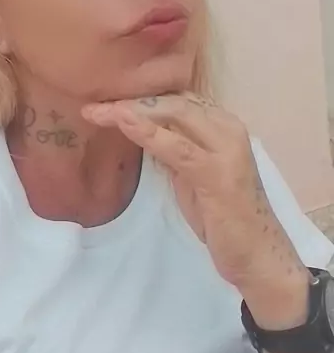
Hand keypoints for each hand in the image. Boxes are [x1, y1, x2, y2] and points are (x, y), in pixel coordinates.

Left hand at [83, 93, 309, 327]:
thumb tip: (138, 130)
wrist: (258, 255)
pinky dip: (148, 133)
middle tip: (93, 107)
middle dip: (130, 100)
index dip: (140, 96)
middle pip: (171, 102)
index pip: (175, 99)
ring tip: (98, 112)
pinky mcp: (218, 174)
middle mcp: (227, 128)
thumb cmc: (223, 217)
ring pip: (173, 116)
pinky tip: (124, 124)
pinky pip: (177, 148)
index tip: (106, 99)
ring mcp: (225, 149)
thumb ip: (173, 149)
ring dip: (131, 112)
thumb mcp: (191, 174)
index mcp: (222, 125)